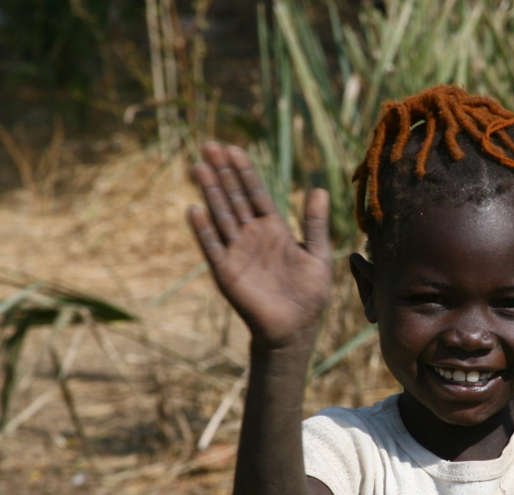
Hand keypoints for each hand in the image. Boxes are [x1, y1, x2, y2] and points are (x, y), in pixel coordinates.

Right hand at [186, 143, 332, 349]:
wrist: (296, 329)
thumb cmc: (309, 294)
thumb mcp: (318, 254)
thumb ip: (316, 223)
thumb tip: (319, 189)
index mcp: (273, 229)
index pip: (256, 193)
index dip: (245, 172)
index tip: (234, 148)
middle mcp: (252, 236)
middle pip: (234, 198)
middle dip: (223, 173)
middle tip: (210, 146)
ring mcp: (237, 253)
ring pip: (221, 216)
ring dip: (210, 193)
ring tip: (199, 167)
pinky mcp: (227, 273)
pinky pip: (213, 248)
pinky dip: (203, 230)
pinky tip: (194, 209)